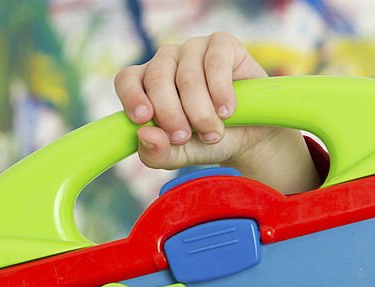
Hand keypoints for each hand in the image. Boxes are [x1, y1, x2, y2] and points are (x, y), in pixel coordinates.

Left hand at [114, 32, 319, 193]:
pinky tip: (226, 110)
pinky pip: (215, 63)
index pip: (127, 79)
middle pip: (157, 79)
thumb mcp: (177, 154)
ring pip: (187, 76)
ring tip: (212, 132)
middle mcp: (166, 61)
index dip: (132, 97)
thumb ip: (156, 152)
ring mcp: (193, 49)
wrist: (248, 136)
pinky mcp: (221, 43)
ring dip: (200, 111)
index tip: (143, 119)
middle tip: (184, 137)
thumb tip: (144, 134)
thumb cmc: (204, 141)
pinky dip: (219, 92)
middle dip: (170, 114)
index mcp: (145, 83)